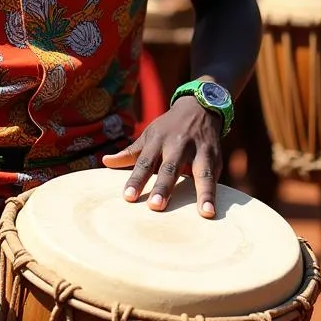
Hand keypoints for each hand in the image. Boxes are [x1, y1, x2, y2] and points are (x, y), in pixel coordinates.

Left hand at [102, 96, 223, 216]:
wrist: (199, 107)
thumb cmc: (168, 128)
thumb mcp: (148, 136)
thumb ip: (130, 153)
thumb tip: (105, 162)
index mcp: (157, 140)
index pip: (144, 162)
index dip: (136, 179)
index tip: (128, 197)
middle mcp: (178, 144)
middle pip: (170, 168)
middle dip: (163, 187)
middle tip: (156, 206)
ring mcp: (199, 150)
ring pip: (201, 172)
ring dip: (203, 193)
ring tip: (205, 213)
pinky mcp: (216, 157)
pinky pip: (214, 175)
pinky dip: (214, 192)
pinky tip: (213, 209)